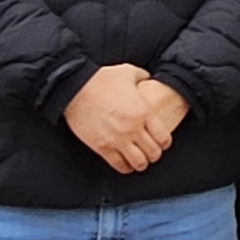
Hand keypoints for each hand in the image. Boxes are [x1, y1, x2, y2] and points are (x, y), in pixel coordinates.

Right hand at [67, 64, 183, 173]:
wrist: (75, 88)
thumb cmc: (101, 79)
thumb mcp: (128, 72)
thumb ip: (143, 76)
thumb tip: (149, 78)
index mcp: (144, 111)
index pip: (163, 138)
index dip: (164, 143)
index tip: (160, 142)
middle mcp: (133, 128)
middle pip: (153, 153)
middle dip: (154, 155)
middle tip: (150, 153)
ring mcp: (118, 139)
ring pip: (138, 163)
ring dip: (140, 163)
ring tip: (138, 160)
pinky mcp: (102, 147)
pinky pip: (119, 165)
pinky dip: (124, 167)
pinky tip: (124, 163)